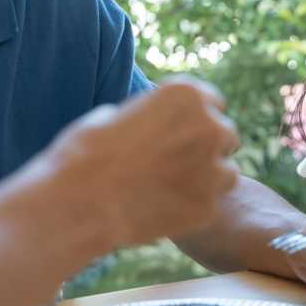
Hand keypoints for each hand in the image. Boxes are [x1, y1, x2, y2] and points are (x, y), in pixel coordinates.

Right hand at [43, 76, 239, 246]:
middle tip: (177, 165)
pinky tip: (164, 211)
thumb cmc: (85, 153)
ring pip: (227, 172)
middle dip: (207, 148)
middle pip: (226, 135)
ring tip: (171, 189)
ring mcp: (213, 168)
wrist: (77, 202)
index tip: (180, 134)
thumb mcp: (115, 114)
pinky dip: (194, 209)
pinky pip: (212, 205)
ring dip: (208, 179)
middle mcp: (208, 125)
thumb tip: (155, 123)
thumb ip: (150, 115)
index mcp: (186, 94)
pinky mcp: (208, 206)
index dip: (196, 119)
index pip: (212, 102)